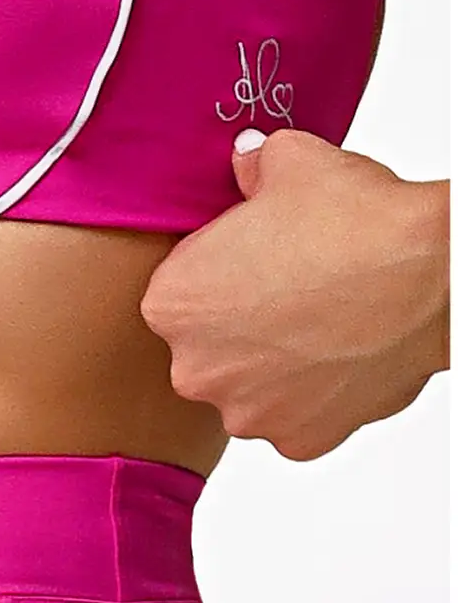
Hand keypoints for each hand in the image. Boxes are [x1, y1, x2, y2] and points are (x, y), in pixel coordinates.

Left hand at [139, 129, 448, 460]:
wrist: (428, 277)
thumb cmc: (349, 222)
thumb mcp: (282, 161)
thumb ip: (249, 167)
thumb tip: (246, 164)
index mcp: (173, 302)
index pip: (176, 290)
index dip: (214, 269)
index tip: (246, 258)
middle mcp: (198, 369)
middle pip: (205, 344)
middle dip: (236, 321)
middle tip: (282, 287)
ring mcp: (251, 414)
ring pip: (249, 385)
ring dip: (272, 361)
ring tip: (316, 318)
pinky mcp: (303, 441)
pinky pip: (294, 414)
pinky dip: (312, 391)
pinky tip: (337, 351)